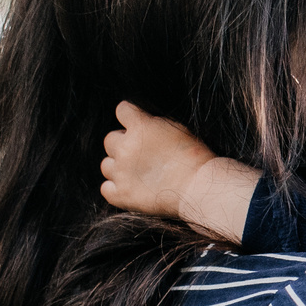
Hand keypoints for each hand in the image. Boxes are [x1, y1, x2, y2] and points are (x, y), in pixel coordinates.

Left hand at [101, 102, 258, 242]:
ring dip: (118, 167)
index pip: (122, 111)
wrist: (199, 187)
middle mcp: (125, 147)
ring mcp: (120, 172)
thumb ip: (153, 124)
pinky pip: (106, 188)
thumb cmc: (194, 157)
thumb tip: (139, 124)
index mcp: (140, 126)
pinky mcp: (121, 194)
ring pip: (106, 165)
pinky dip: (116, 188)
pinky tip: (130, 188)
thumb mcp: (177, 128)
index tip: (139, 126)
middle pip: (110, 139)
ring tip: (137, 174)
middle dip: (123, 144)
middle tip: (142, 154)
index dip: (131, 118)